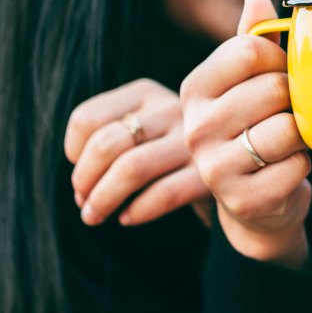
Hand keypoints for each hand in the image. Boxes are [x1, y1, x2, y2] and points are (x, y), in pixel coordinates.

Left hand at [64, 78, 212, 226]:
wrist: (238, 160)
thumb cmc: (172, 151)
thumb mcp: (143, 131)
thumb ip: (110, 141)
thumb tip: (81, 190)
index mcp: (145, 93)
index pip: (87, 119)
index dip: (73, 153)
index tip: (81, 174)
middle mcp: (171, 108)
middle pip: (105, 145)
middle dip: (84, 180)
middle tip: (83, 204)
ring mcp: (194, 139)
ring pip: (131, 169)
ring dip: (103, 199)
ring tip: (94, 216)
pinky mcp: (210, 172)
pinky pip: (165, 194)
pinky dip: (138, 211)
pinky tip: (128, 219)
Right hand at [180, 0, 311, 267]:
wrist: (256, 199)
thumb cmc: (255, 126)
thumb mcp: (248, 82)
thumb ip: (254, 40)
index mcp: (195, 89)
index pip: (248, 51)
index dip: (279, 60)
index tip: (281, 75)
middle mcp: (195, 127)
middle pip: (273, 88)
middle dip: (295, 99)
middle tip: (289, 113)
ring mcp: (215, 167)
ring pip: (287, 129)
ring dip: (302, 133)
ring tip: (289, 140)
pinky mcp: (243, 200)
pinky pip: (298, 166)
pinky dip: (304, 165)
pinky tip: (287, 168)